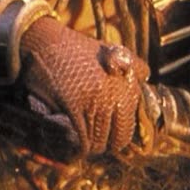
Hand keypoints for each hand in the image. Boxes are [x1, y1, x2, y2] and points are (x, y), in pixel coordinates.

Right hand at [20, 17, 147, 157]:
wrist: (44, 41)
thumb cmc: (74, 48)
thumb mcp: (108, 49)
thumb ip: (130, 64)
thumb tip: (146, 76)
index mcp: (125, 82)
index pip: (129, 125)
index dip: (119, 135)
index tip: (109, 137)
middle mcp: (114, 93)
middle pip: (118, 137)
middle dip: (107, 144)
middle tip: (97, 144)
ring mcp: (94, 100)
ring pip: (99, 140)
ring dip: (92, 147)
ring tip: (84, 145)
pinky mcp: (74, 105)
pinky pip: (83, 138)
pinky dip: (81, 147)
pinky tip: (77, 147)